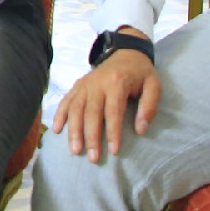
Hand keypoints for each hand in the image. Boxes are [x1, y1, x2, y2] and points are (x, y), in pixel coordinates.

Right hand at [52, 35, 160, 161]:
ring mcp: (85, 84)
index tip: (114, 151)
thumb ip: (148, 107)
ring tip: (75, 150)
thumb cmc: (140, 73)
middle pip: (91, 112)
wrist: (126, 52)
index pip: (113, 111)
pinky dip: (59, 115)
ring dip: (74, 130)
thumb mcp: (154, 86)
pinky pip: (65, 101)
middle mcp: (97, 83)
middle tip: (92, 158)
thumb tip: (140, 130)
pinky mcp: (78, 85)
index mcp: (117, 83)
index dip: (113, 132)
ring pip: (75, 108)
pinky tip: (55, 130)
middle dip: (91, 137)